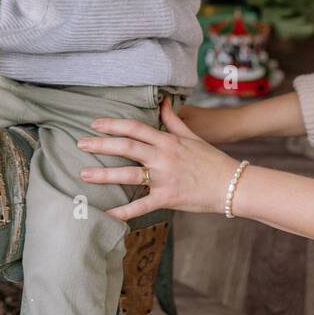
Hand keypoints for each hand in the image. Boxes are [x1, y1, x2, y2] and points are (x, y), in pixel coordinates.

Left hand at [77, 96, 240, 221]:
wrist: (233, 184)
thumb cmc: (212, 159)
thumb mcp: (193, 136)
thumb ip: (174, 120)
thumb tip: (164, 101)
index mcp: (168, 140)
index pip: (135, 128)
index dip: (113, 124)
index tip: (94, 124)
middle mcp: (163, 157)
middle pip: (126, 147)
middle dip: (101, 145)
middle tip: (80, 144)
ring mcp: (165, 178)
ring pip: (129, 175)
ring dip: (104, 175)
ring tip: (83, 175)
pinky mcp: (168, 198)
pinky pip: (141, 206)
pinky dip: (123, 211)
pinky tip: (106, 213)